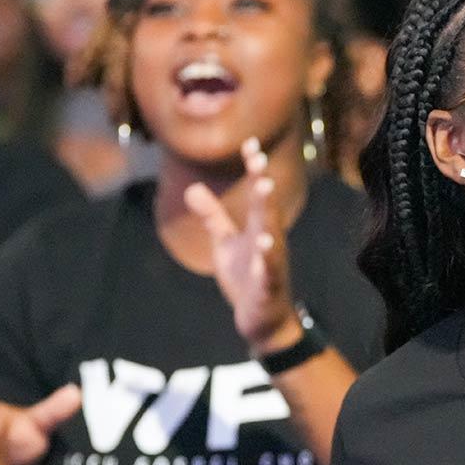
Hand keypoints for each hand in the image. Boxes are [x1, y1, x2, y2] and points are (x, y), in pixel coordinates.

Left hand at [185, 138, 301, 353]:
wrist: (264, 320)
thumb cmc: (247, 278)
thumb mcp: (226, 245)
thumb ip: (214, 218)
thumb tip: (192, 189)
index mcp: (259, 229)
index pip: (259, 195)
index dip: (254, 170)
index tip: (250, 144)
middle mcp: (270, 242)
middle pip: (267, 209)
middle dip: (262, 184)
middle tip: (258, 160)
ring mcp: (271, 264)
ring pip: (272, 234)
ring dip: (269, 211)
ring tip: (265, 190)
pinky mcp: (268, 286)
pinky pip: (269, 269)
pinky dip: (268, 256)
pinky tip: (265, 243)